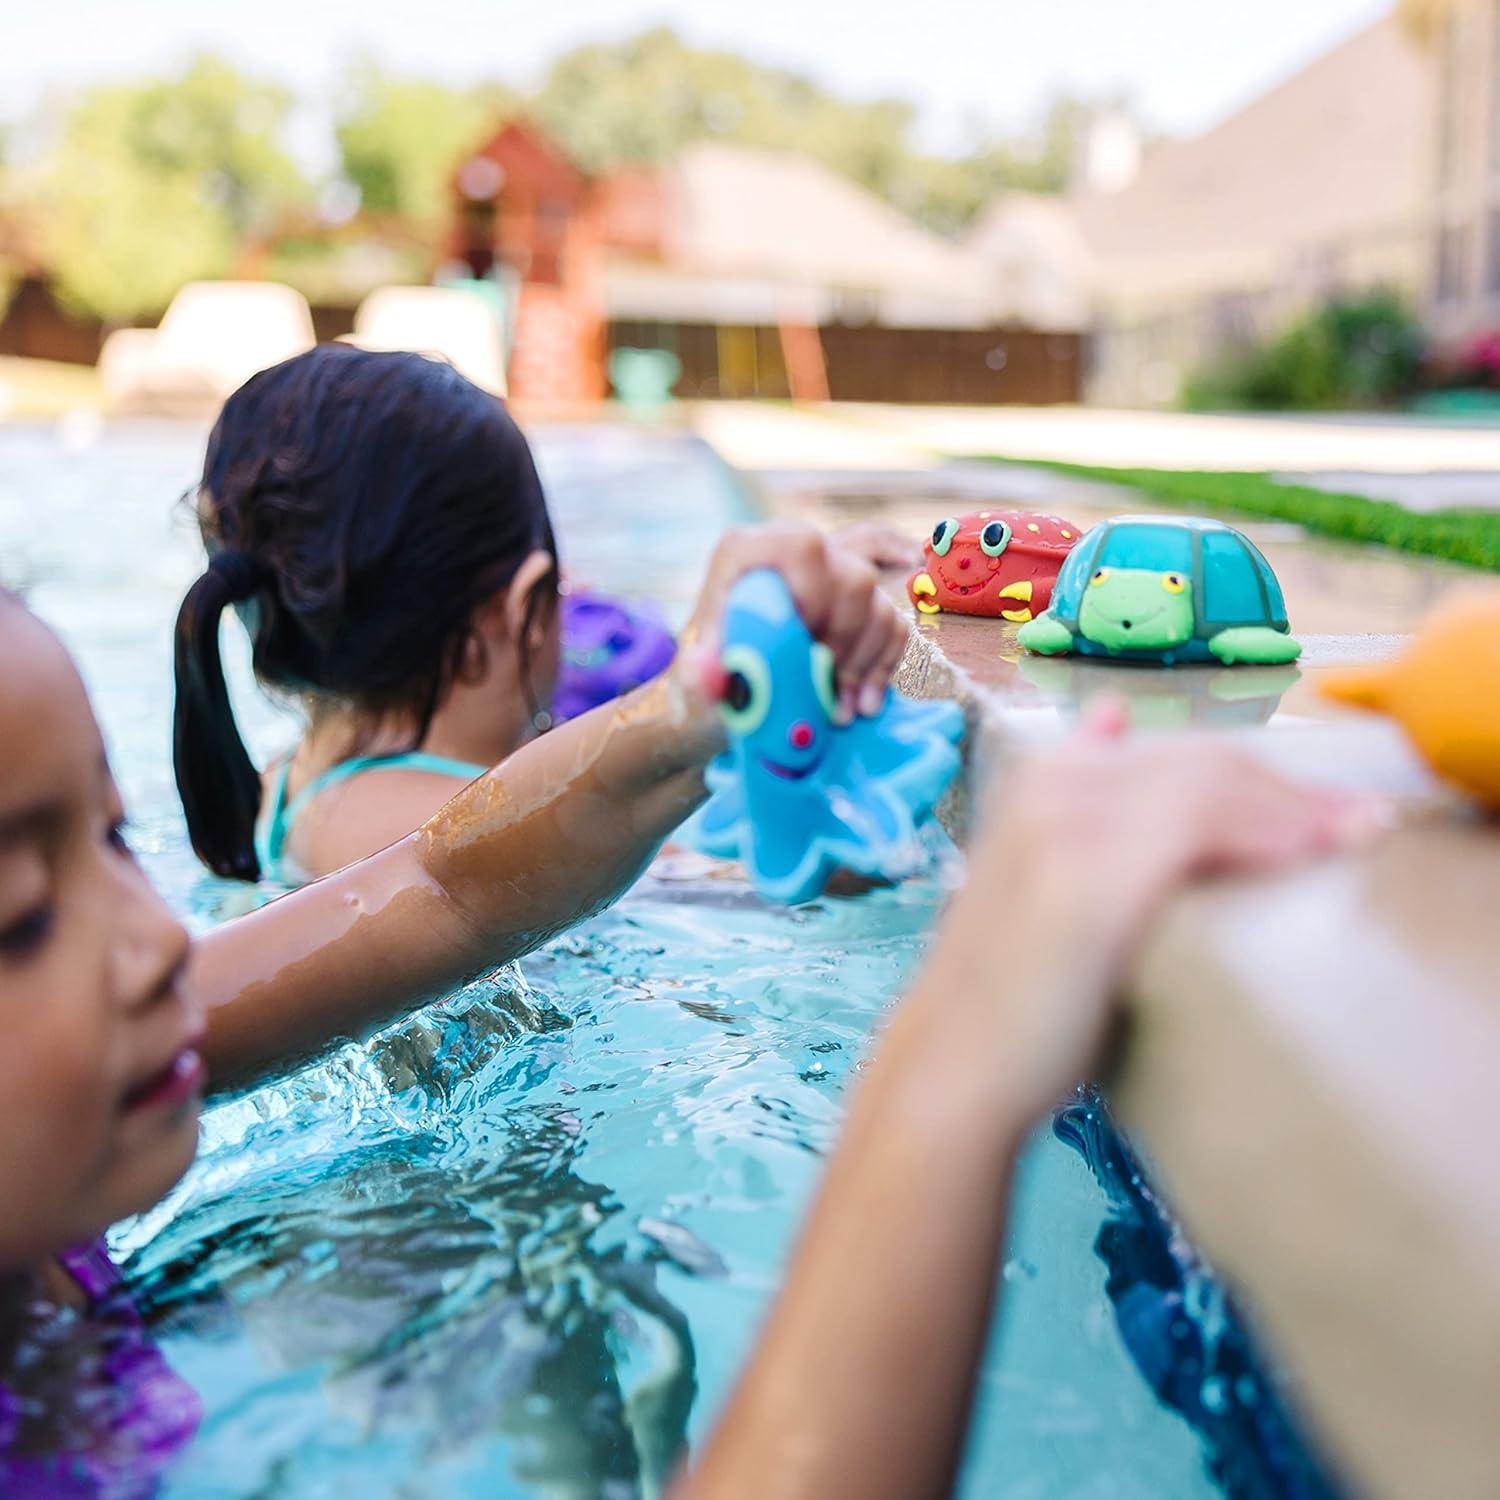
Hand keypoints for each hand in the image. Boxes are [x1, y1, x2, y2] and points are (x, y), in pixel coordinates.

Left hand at [678, 523, 909, 722]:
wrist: (723, 696)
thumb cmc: (705, 678)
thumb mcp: (694, 677)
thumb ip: (699, 673)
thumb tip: (705, 675)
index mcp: (749, 553)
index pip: (800, 547)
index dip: (813, 592)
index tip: (803, 641)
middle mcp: (797, 554)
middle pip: (853, 578)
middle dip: (844, 642)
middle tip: (822, 686)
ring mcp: (833, 576)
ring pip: (879, 605)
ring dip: (864, 665)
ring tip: (838, 712)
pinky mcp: (858, 606)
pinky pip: (894, 628)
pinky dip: (882, 669)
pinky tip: (863, 703)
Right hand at [917, 701, 1388, 1122]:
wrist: (955, 1061)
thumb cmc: (1009, 988)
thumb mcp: (1037, 874)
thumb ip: (1077, 807)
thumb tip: (1110, 717)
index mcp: (1042, 778)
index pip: (1177, 751)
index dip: (1257, 774)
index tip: (1318, 813)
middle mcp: (1051, 785)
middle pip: (1201, 760)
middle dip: (1287, 788)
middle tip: (1352, 826)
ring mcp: (1065, 823)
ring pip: (1208, 783)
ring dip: (1291, 807)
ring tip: (1346, 838)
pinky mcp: (1088, 875)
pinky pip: (1197, 826)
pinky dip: (1259, 832)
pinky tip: (1300, 855)